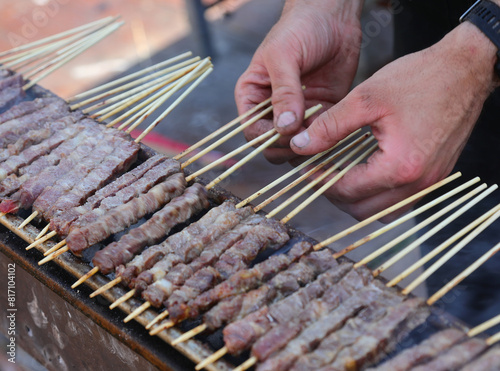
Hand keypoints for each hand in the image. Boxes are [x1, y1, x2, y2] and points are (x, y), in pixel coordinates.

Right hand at [235, 0, 362, 163]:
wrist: (333, 17)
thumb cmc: (300, 29)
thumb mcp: (284, 56)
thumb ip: (283, 92)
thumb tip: (283, 127)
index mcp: (253, 96)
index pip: (252, 131)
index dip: (267, 138)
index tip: (288, 132)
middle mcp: (272, 110)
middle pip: (272, 145)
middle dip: (288, 146)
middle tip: (308, 138)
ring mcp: (297, 114)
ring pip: (297, 146)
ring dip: (308, 147)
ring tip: (324, 134)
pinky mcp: (320, 114)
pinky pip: (320, 137)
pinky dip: (327, 141)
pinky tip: (336, 132)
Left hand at [290, 22, 498, 220]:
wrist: (465, 69)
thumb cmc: (420, 78)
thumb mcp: (366, 99)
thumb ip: (329, 126)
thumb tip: (301, 145)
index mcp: (400, 166)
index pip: (347, 190)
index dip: (320, 181)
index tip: (305, 169)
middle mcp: (418, 183)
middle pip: (363, 211)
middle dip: (335, 195)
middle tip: (319, 173)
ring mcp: (430, 183)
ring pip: (382, 212)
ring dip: (356, 200)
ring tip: (339, 175)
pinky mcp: (435, 176)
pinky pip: (400, 202)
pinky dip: (378, 196)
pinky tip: (365, 174)